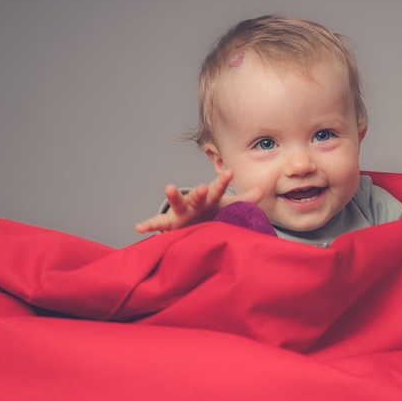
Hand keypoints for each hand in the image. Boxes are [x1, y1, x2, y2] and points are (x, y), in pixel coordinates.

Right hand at [135, 169, 262, 232]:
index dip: (223, 182)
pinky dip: (149, 225)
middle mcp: (195, 202)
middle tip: (203, 188)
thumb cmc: (213, 213)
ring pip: (177, 204)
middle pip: (197, 195)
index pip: (218, 190)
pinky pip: (158, 224)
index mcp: (210, 198)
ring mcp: (181, 212)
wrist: (194, 223)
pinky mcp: (170, 224)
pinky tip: (139, 228)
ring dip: (173, 196)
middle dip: (199, 192)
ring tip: (169, 188)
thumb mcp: (228, 208)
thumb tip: (261, 190)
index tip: (230, 172)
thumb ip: (244, 201)